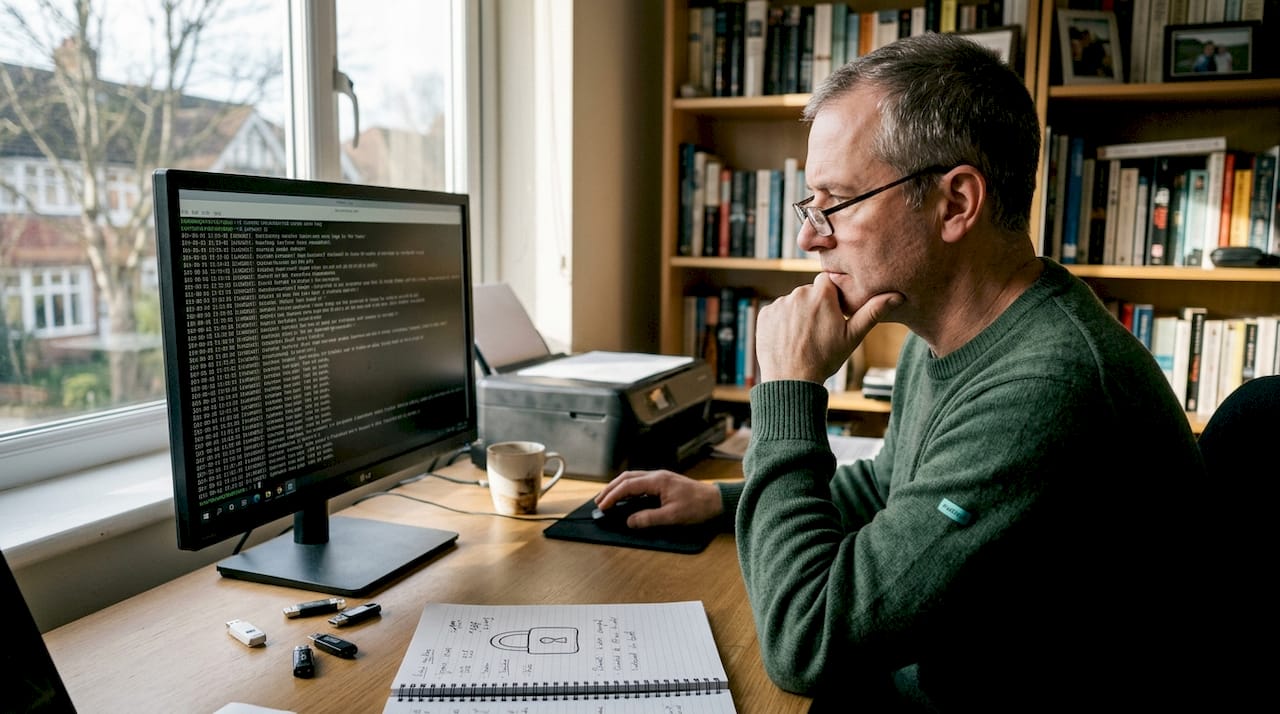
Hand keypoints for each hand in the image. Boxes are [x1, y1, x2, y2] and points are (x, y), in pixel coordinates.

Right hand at [594, 470, 722, 526]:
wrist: (716, 501)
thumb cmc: (698, 506)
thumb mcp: (673, 516)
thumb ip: (649, 518)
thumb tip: (630, 521)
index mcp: (657, 480)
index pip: (628, 486)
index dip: (612, 496)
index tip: (602, 506)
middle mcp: (657, 475)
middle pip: (626, 478)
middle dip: (610, 489)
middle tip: (598, 502)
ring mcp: (660, 478)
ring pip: (632, 478)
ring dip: (618, 487)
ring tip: (607, 498)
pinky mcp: (664, 483)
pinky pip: (640, 482)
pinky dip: (628, 488)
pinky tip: (625, 497)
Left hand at [755, 273, 902, 382]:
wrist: (792, 381)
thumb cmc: (825, 359)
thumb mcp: (853, 336)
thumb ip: (873, 312)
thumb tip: (898, 296)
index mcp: (821, 293)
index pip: (827, 282)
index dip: (831, 297)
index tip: (833, 314)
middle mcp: (798, 293)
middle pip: (809, 292)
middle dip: (814, 306)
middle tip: (819, 331)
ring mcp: (779, 304)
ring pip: (793, 303)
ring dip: (798, 314)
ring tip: (803, 338)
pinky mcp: (764, 315)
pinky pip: (776, 313)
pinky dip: (781, 323)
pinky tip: (788, 340)